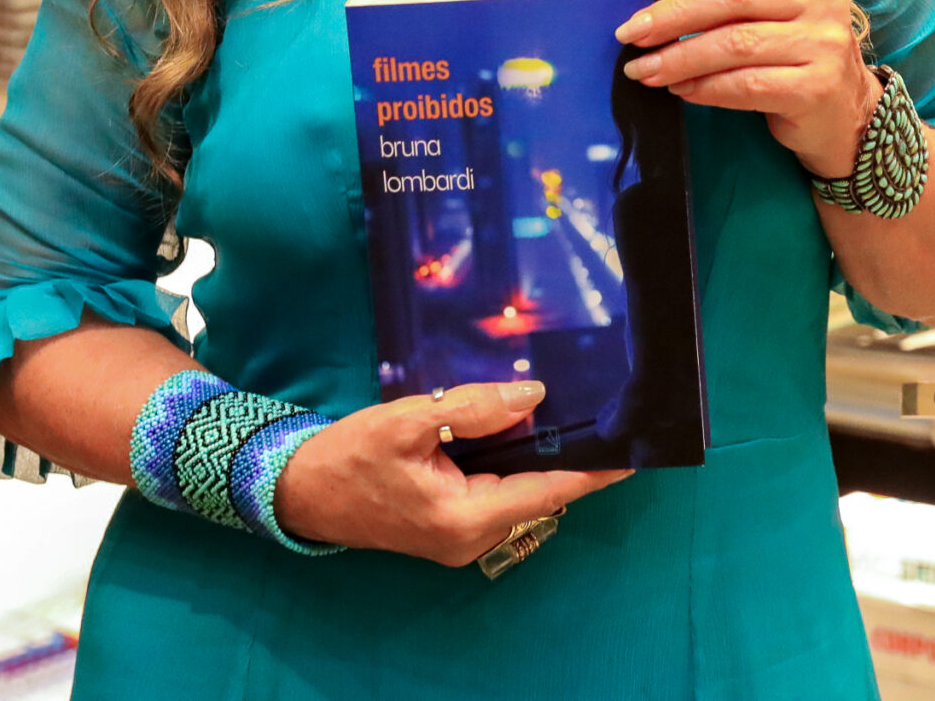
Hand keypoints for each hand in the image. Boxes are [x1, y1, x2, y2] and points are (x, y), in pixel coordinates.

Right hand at [270, 380, 627, 564]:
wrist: (299, 490)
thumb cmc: (349, 457)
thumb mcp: (409, 421)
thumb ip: (474, 409)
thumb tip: (534, 396)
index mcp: (465, 519)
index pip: (548, 491)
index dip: (593, 471)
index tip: (635, 453)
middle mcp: (471, 538)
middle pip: (539, 493)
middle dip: (573, 458)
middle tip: (612, 416)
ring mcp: (461, 538)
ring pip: (520, 493)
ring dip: (544, 460)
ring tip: (582, 418)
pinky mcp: (451, 527)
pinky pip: (498, 494)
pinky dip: (516, 466)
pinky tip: (529, 432)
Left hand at [618, 0, 881, 177]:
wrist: (843, 109)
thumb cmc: (790, 45)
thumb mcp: (756, 1)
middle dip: (672, 13)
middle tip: (630, 33)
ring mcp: (824, 41)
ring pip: (735, 43)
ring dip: (679, 57)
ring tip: (643, 69)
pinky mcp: (817, 87)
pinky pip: (747, 85)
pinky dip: (705, 87)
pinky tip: (680, 89)